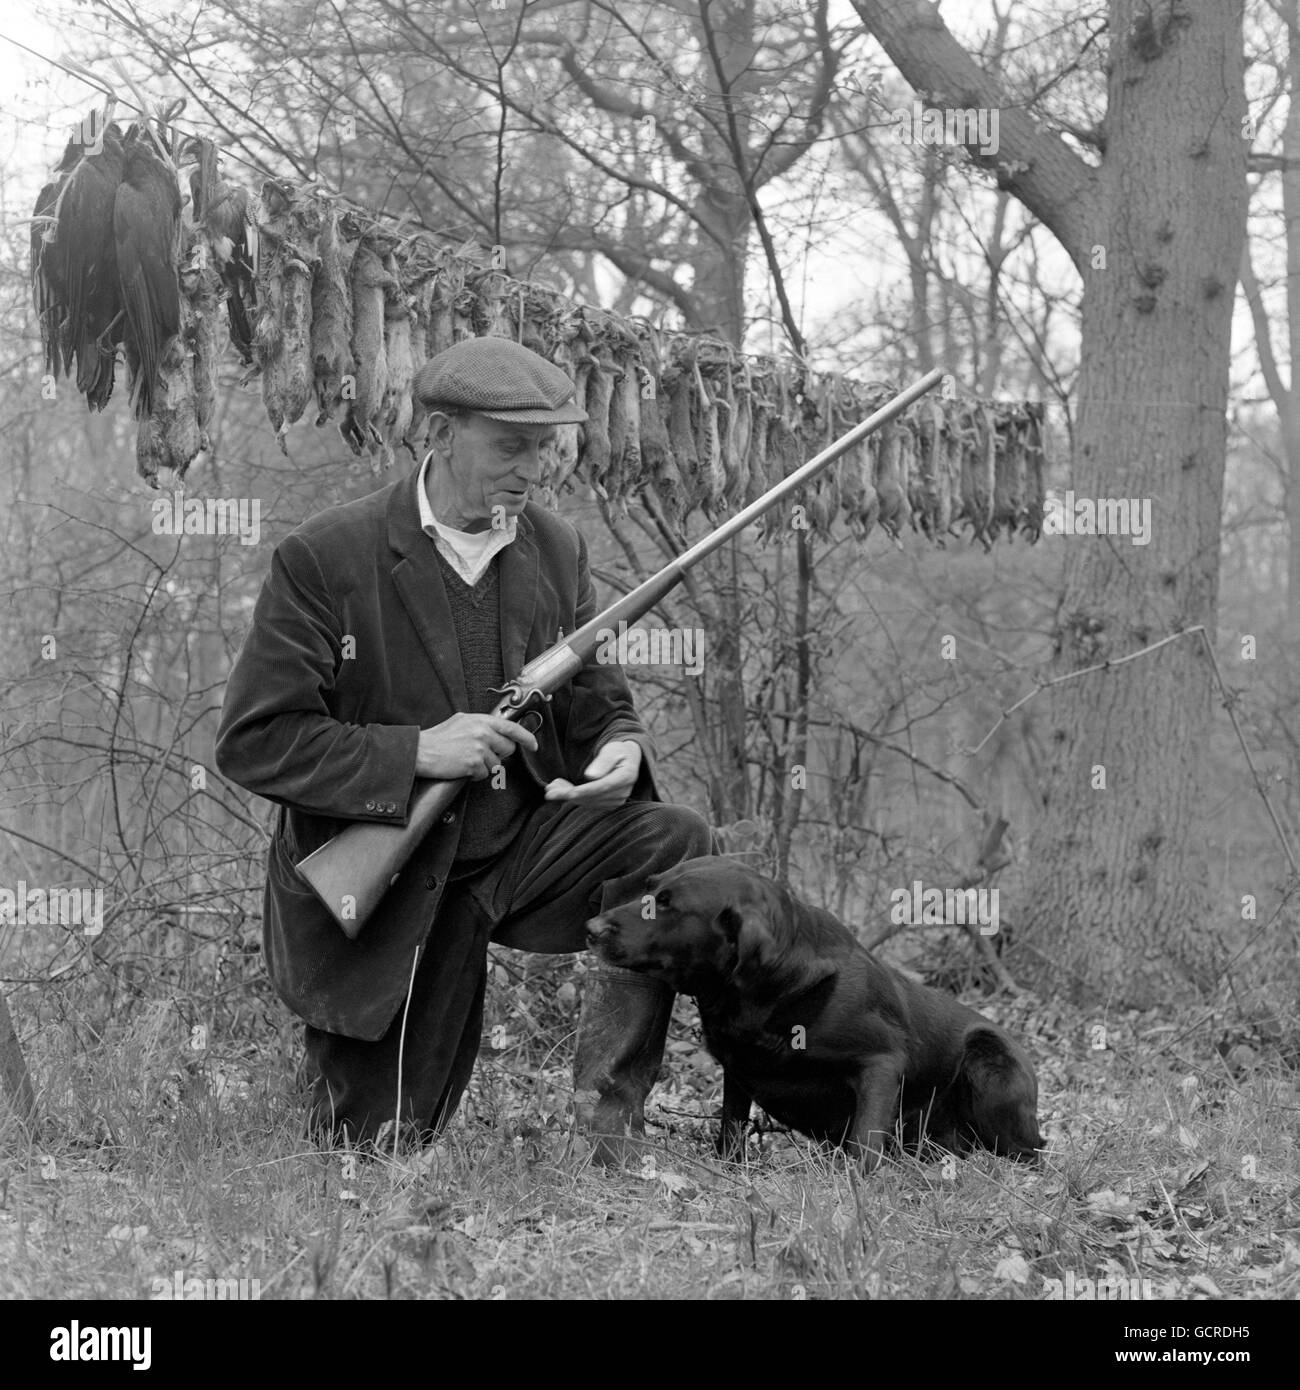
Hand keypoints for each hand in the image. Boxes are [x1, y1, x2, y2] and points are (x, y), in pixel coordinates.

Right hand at [416, 713, 537, 780]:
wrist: (420, 751)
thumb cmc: (438, 738)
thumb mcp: (461, 721)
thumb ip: (481, 724)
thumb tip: (497, 730)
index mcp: (481, 720)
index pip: (512, 727)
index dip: (526, 737)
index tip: (533, 745)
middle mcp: (483, 732)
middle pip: (508, 749)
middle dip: (499, 754)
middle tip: (482, 754)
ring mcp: (479, 748)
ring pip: (497, 764)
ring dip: (485, 766)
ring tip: (467, 760)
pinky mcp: (474, 763)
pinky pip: (485, 774)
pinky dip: (475, 775)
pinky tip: (463, 768)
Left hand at [544, 739, 641, 807]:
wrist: (627, 759)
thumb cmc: (618, 751)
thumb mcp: (611, 750)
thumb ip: (602, 762)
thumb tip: (591, 776)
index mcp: (626, 776)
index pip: (602, 787)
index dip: (583, 791)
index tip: (566, 793)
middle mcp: (623, 792)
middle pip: (592, 797)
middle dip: (569, 795)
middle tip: (549, 790)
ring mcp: (616, 800)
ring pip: (587, 802)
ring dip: (568, 796)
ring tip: (551, 788)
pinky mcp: (608, 804)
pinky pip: (588, 803)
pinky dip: (573, 798)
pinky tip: (561, 789)